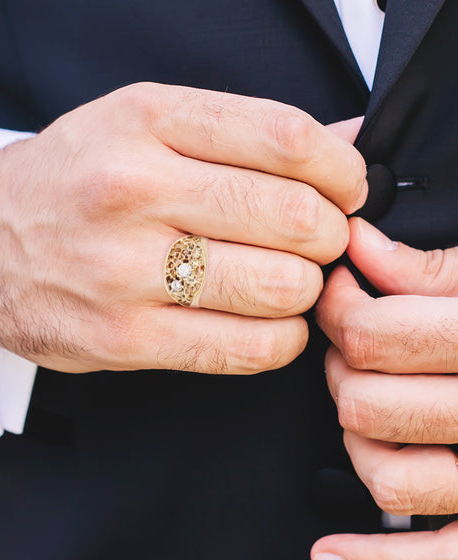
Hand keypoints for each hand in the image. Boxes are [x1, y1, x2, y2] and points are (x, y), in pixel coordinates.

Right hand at [0, 82, 365, 374]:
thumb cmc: (70, 178)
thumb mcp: (141, 124)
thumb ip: (242, 131)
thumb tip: (348, 141)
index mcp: (146, 120)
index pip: (285, 138)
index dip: (341, 170)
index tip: (346, 189)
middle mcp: (133, 189)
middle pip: (293, 216)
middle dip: (329, 234)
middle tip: (317, 240)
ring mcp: (123, 269)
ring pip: (280, 287)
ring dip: (306, 288)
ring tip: (289, 280)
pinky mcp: (121, 337)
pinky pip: (245, 348)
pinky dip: (281, 339)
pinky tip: (270, 323)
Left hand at [313, 216, 457, 557]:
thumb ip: (434, 270)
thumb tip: (363, 247)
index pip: (373, 335)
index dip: (339, 308)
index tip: (342, 294)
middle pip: (365, 402)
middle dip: (342, 367)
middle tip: (352, 347)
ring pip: (384, 475)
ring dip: (359, 439)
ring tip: (370, 407)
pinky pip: (440, 559)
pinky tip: (334, 554)